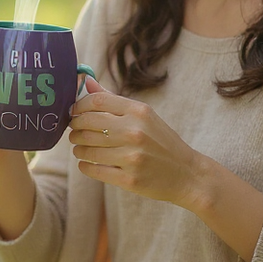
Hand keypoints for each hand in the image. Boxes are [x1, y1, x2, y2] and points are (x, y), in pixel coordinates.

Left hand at [69, 78, 204, 208]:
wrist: (188, 175)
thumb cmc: (163, 143)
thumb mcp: (145, 116)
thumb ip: (114, 101)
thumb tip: (86, 82)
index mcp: (139, 112)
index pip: (97, 101)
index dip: (79, 106)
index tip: (74, 112)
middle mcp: (135, 132)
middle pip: (88, 124)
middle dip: (75, 128)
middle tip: (74, 131)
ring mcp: (132, 156)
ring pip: (87, 149)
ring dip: (78, 148)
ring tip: (80, 148)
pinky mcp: (129, 179)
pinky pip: (93, 169)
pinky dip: (85, 166)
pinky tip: (86, 163)